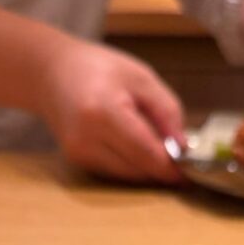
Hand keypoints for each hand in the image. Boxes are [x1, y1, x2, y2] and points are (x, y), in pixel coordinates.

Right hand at [38, 39, 184, 183]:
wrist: (51, 73)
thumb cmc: (97, 68)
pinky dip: (131, 165)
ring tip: (159, 148)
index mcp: (104, 112)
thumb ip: (167, 112)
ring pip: (128, 176)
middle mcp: (87, 139)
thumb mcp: (141, 77)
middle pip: (138, 169)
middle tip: (181, 159)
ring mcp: (79, 154)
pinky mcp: (78, 161)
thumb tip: (183, 147)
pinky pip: (115, 172)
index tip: (191, 170)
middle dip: (162, 168)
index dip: (171, 166)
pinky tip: (136, 147)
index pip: (146, 152)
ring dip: (147, 168)